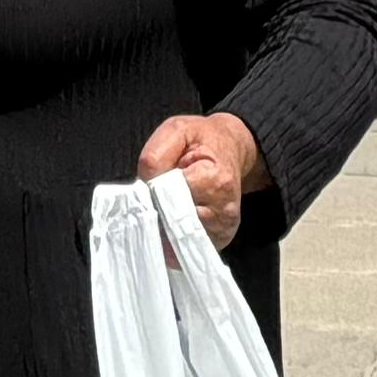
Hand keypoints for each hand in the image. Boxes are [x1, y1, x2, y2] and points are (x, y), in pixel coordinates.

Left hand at [137, 109, 266, 247]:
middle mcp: (224, 207)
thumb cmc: (201, 139)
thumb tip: (145, 184)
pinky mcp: (221, 239)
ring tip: (167, 206)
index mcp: (215, 179)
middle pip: (175, 221)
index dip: (155, 190)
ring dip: (166, 226)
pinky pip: (189, 246)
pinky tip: (175, 220)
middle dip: (159, 211)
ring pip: (180, 237)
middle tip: (155, 197)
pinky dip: (177, 237)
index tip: (152, 183)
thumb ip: (157, 153)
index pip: (172, 196)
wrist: (230, 148)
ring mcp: (224, 227)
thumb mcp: (177, 131)